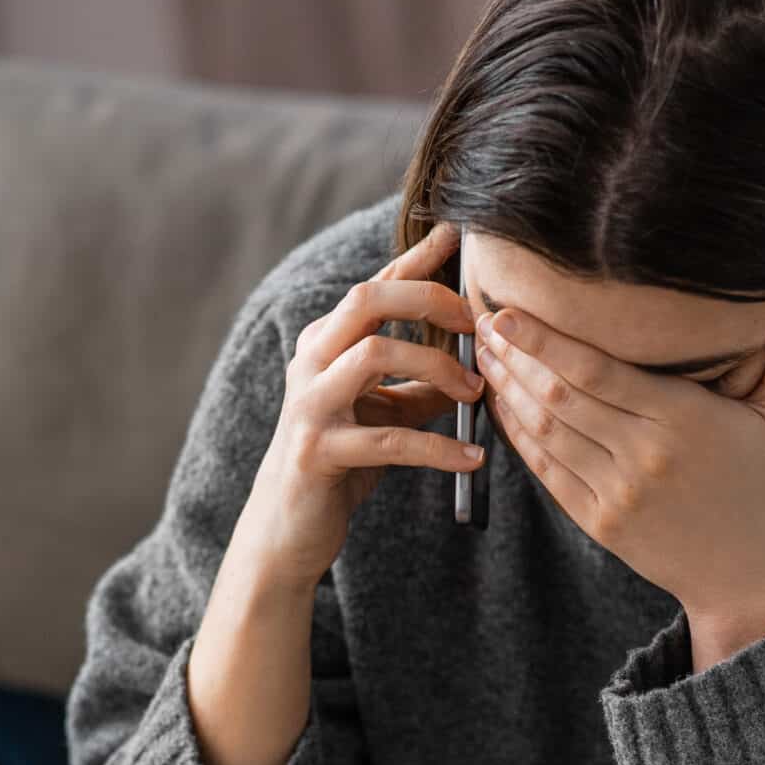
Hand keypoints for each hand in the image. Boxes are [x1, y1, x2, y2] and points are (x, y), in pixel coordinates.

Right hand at [235, 219, 485, 589]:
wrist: (287, 531)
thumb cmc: (338, 466)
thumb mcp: (384, 416)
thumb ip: (420, 386)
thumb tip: (476, 365)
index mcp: (325, 345)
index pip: (376, 287)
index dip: (417, 258)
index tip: (458, 233)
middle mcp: (311, 362)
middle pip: (368, 298)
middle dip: (429, 299)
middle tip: (477, 324)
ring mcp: (310, 405)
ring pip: (376, 354)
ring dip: (438, 367)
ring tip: (476, 394)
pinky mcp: (319, 452)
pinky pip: (390, 439)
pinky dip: (440, 448)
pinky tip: (473, 459)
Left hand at [476, 287, 764, 666]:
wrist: (751, 578)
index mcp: (683, 420)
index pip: (596, 369)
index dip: (543, 339)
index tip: (506, 311)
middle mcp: (643, 456)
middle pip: (558, 395)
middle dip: (512, 356)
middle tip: (479, 320)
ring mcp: (616, 493)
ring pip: (544, 431)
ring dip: (506, 390)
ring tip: (482, 354)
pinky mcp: (599, 523)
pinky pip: (545, 470)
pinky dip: (517, 435)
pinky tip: (501, 403)